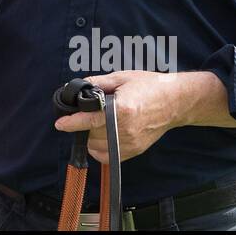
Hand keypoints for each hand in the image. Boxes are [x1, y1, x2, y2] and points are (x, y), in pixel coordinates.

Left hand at [53, 71, 182, 163]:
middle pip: (91, 135)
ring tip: (93, 125)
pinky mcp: (135, 150)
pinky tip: (101, 137)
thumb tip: (76, 87)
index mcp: (122, 109)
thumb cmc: (149, 86)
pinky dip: (99, 149)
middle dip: (81, 126)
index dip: (72, 123)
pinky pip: (109, 157)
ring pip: (98, 148)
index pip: (90, 120)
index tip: (60, 124)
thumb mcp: (122, 78)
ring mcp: (131, 142)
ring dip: (89, 138)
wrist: (175, 101)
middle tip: (83, 115)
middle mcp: (126, 129)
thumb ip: (97, 83)